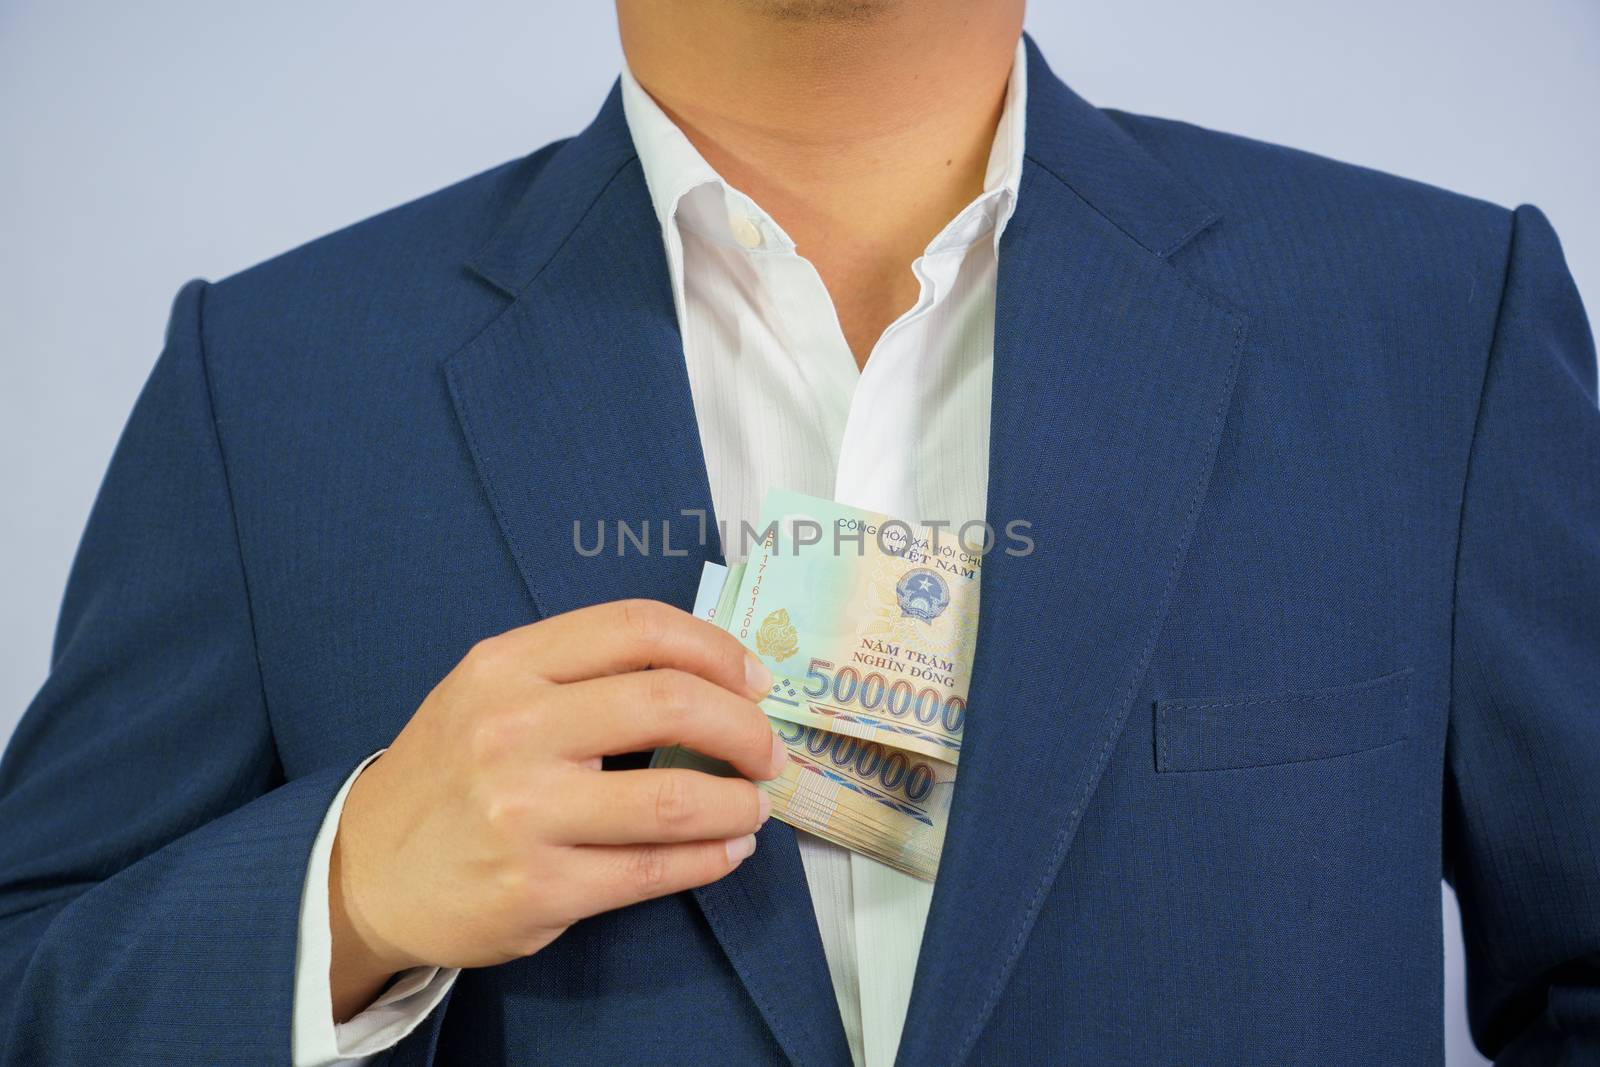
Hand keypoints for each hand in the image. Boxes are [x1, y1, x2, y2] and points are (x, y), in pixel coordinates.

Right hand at [326, 599, 783, 1018]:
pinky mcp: (537, 889)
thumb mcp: (492, 691)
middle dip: (745, 728)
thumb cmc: (451, 771)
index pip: (639, 628)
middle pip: (670, 704)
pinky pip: (653, 871)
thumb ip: (583, 672)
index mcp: (507, 665)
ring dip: (739, 802)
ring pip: (674, 800)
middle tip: (768, 750)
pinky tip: (726, 849)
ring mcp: (523, 813)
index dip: (717, 649)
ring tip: (753, 805)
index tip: (755, 680)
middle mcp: (512, 730)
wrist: (366, 869)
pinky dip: (710, 858)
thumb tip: (712, 675)